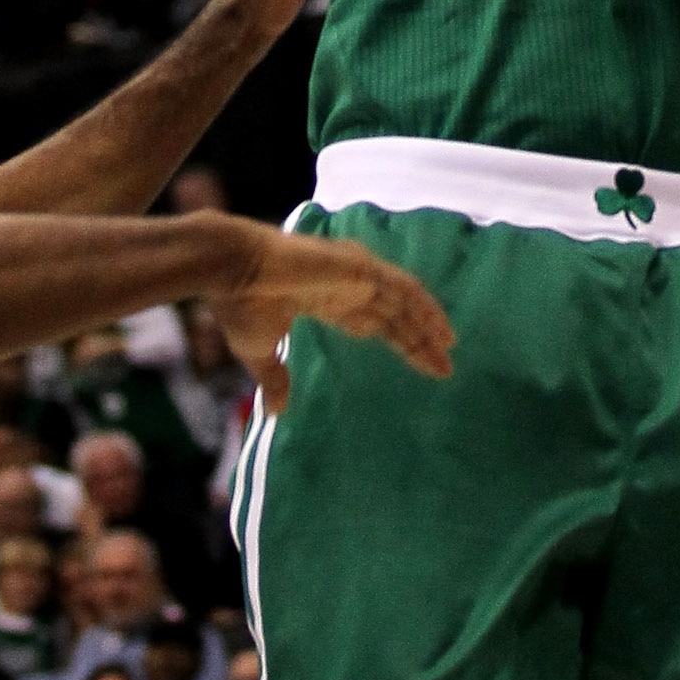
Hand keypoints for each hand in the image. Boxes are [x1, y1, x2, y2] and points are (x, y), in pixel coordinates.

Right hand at [205, 218, 453, 412]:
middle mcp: (346, 286)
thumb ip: (275, 378)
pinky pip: (402, 287)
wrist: (230, 269)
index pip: (375, 324)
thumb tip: (276, 412)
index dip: (399, 342)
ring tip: (449, 349)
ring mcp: (354, 274)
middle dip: (420, 339)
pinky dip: (423, 305)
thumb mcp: (260, 351)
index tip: (422, 365)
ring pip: (404, 300)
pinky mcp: (358, 267)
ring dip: (428, 323)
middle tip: (445, 366)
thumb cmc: (240, 304)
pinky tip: (439, 327)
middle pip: (395, 314)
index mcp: (326, 300)